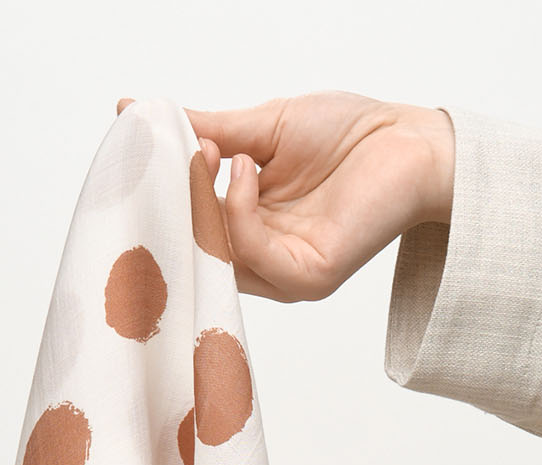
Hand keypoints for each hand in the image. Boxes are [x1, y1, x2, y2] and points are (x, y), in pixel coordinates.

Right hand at [113, 91, 453, 302]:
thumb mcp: (257, 128)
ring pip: (220, 257)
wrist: (408, 139)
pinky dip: (239, 212)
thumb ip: (201, 130)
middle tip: (174, 152)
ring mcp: (285, 274)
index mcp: (250, 228)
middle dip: (180, 202)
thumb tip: (133, 110)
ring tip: (217, 152)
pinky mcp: (309, 277)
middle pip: (199, 249)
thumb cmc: (346, 133)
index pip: (191, 231)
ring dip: (207, 203)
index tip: (150, 149)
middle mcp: (265, 260)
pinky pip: (254, 257)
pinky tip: (246, 169)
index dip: (167, 196)